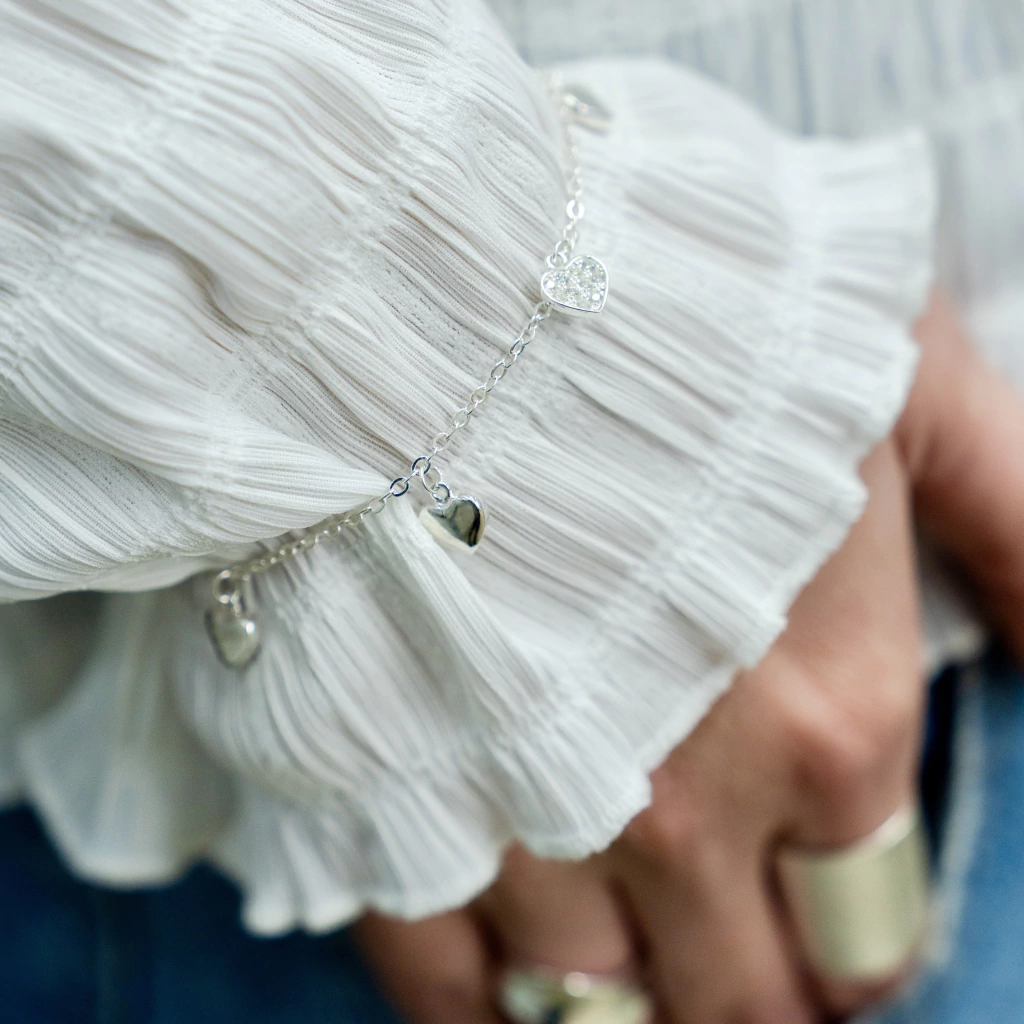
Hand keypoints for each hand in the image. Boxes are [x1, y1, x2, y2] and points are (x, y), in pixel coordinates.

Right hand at [355, 292, 1023, 1022]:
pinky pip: (440, 988)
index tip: (817, 909)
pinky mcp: (384, 810)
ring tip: (614, 950)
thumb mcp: (893, 378)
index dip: (849, 930)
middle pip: (745, 1001)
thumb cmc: (669, 309)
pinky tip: (500, 983)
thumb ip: (1020, 520)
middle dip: (749, 986)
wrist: (430, 281)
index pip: (872, 924)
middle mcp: (683, 812)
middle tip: (719, 937)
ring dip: (622, 1000)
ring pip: (596, 1014)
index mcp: (827, 720)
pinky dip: (481, 1009)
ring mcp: (523, 827)